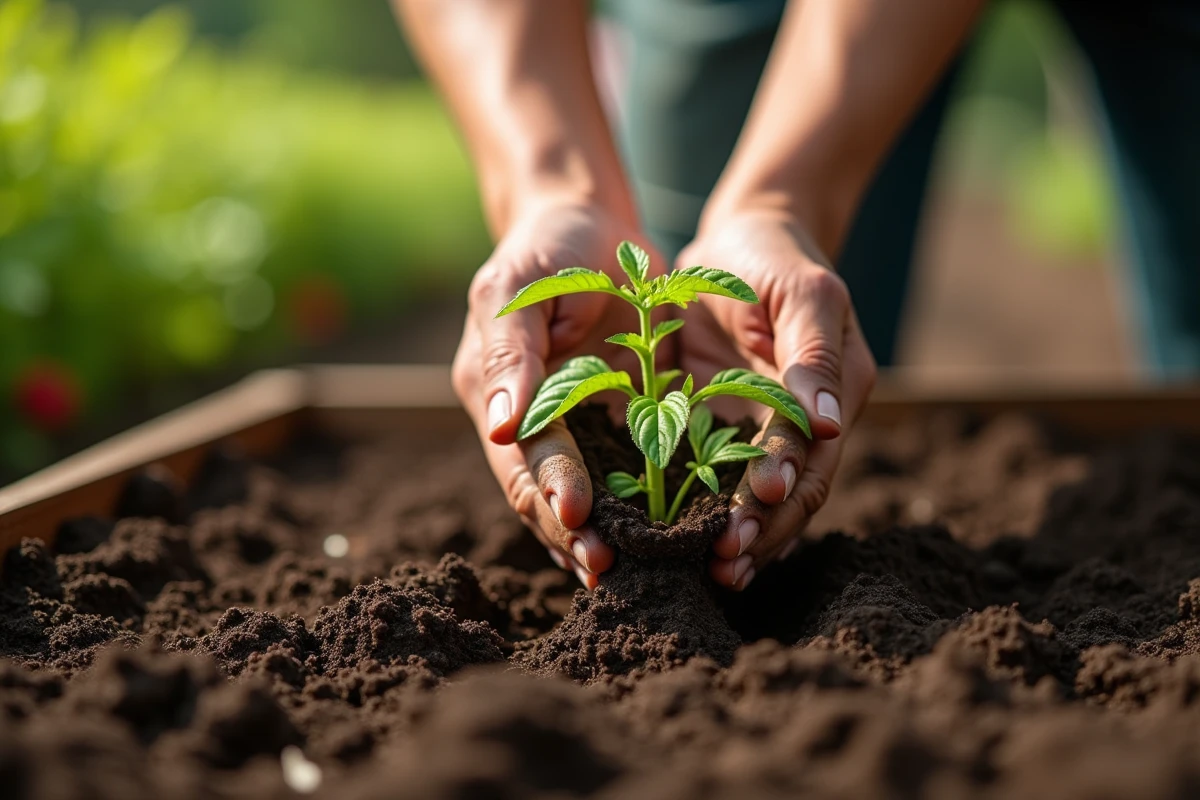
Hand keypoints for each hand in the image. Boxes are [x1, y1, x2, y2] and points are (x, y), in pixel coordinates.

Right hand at [453, 199, 653, 587]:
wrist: (593, 224)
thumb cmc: (553, 245)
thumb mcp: (522, 284)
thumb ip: (513, 351)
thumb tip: (503, 423)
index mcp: (495, 390)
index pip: (521, 454)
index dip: (548, 488)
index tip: (579, 520)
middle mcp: (527, 420)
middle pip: (543, 491)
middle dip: (572, 533)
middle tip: (608, 569)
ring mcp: (568, 425)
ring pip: (579, 494)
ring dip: (600, 535)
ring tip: (634, 574)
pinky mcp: (611, 422)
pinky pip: (622, 474)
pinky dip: (636, 509)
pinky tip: (660, 540)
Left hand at [676, 209, 876, 588]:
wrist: (742, 239)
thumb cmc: (774, 257)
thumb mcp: (803, 291)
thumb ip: (813, 354)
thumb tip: (829, 420)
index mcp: (838, 394)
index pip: (811, 455)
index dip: (783, 486)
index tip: (754, 511)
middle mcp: (807, 425)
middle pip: (791, 493)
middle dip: (761, 530)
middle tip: (724, 564)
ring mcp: (765, 431)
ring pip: (758, 499)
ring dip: (741, 538)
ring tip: (712, 575)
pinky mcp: (725, 429)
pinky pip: (717, 480)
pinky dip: (705, 513)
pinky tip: (683, 545)